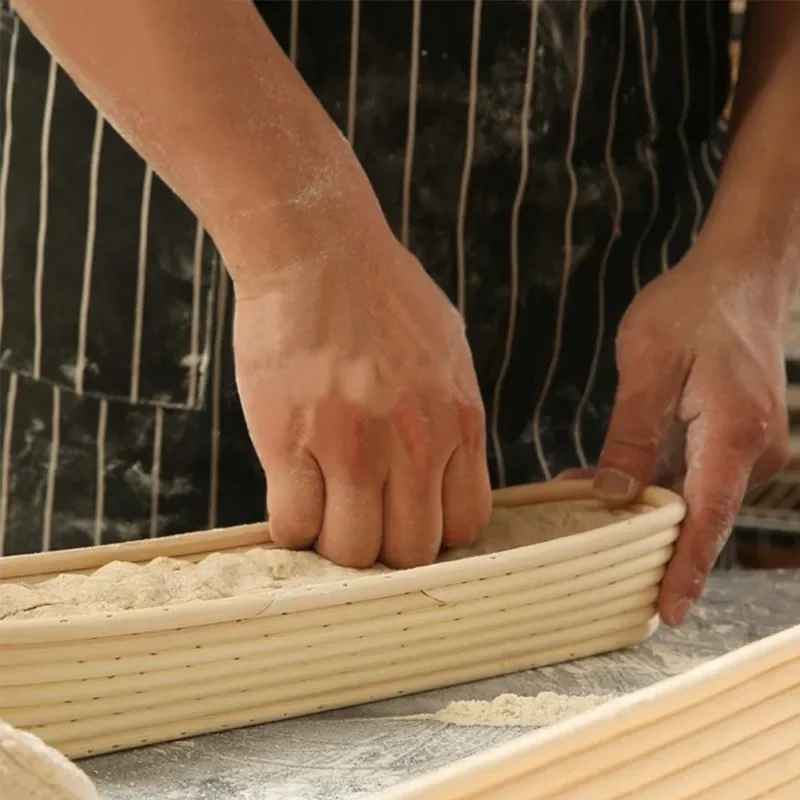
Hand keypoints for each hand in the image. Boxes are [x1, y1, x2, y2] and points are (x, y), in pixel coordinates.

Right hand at [232, 230, 491, 568]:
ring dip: (334, 538)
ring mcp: (354, 448)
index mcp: (458, 422)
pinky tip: (289, 491)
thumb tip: (446, 461)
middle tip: (358, 514)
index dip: (432, 531)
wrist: (319, 251)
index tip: (404, 516)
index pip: (464, 525)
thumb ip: (452, 413)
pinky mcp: (292, 443)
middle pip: (410, 550)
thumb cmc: (382, 293)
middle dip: (384, 543)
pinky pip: (295, 525)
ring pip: (352, 550)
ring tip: (321, 504)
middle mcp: (415, 444)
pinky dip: (291, 524)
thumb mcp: (446, 350)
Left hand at [593, 243, 788, 624]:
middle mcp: (749, 448)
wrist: (738, 273)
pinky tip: (605, 481)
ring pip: (692, 494)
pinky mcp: (731, 433)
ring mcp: (745, 443)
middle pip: (701, 515)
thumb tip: (616, 495)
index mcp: (732, 433)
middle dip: (656, 548)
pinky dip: (654, 482)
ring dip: (645, 511)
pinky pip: (692, 471)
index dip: (686, 568)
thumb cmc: (693, 308)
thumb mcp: (650, 364)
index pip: (707, 517)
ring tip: (587, 524)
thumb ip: (632, 432)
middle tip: (607, 579)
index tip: (670, 612)